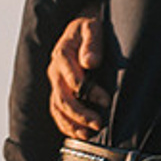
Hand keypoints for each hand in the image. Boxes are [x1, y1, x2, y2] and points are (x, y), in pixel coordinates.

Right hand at [47, 14, 107, 135]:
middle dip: (80, 113)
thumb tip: (90, 61)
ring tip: (89, 133)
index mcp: (62, 54)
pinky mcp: (59, 91)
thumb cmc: (89, 29)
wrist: (81, 30)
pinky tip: (80, 133)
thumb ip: (92, 42)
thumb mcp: (92, 27)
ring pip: (58, 108)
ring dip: (73, 123)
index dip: (88, 91)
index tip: (105, 100)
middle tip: (98, 122)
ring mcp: (56, 83)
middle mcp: (55, 71)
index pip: (72, 78)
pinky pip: (57, 112)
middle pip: (63, 97)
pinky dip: (67, 125)